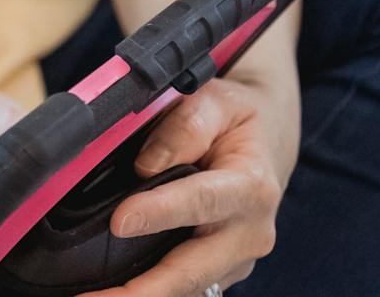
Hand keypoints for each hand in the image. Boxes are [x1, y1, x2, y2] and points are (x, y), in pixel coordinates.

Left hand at [84, 75, 299, 295]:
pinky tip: (111, 296)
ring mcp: (236, 259)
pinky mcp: (220, 271)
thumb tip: (145, 166)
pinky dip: (148, 294)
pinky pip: (184, 288)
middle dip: (143, 292)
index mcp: (251, 186)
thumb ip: (184, 127)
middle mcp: (250, 233)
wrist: (268, 142)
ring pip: (186, 289)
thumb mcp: (216, 101)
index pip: (201, 201)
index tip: (120, 222)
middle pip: (192, 271)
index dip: (161, 213)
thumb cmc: (234, 120)